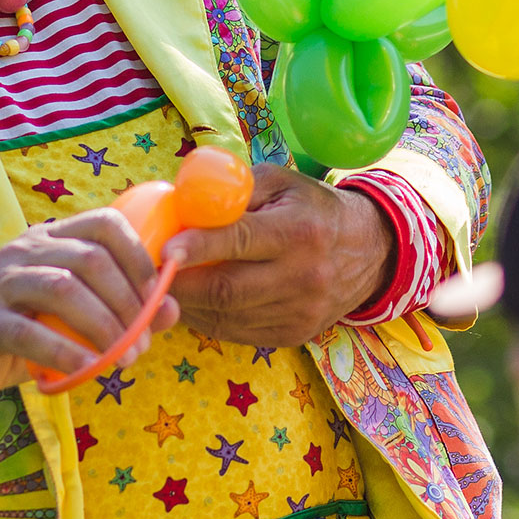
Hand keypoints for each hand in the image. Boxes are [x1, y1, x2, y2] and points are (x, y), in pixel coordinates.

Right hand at [0, 210, 182, 410]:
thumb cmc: (21, 334)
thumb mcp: (73, 320)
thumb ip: (122, 310)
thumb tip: (173, 308)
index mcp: (51, 239)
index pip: (104, 222)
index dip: (139, 256)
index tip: (157, 298)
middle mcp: (25, 249)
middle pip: (91, 258)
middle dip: (127, 302)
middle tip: (143, 343)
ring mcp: (0, 282)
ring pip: (64, 289)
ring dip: (104, 326)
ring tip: (124, 359)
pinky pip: (29, 332)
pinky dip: (65, 351)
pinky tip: (87, 368)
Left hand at [166, 164, 395, 348]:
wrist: (369, 252)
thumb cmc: (312, 209)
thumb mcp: (280, 184)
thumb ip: (233, 191)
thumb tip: (180, 204)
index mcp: (299, 231)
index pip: (241, 241)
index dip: (198, 247)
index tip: (163, 250)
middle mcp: (303, 275)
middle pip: (228, 290)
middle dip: (180, 284)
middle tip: (148, 274)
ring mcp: (300, 311)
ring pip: (227, 317)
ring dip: (188, 304)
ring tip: (165, 286)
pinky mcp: (294, 334)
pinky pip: (237, 333)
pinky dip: (207, 319)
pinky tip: (194, 302)